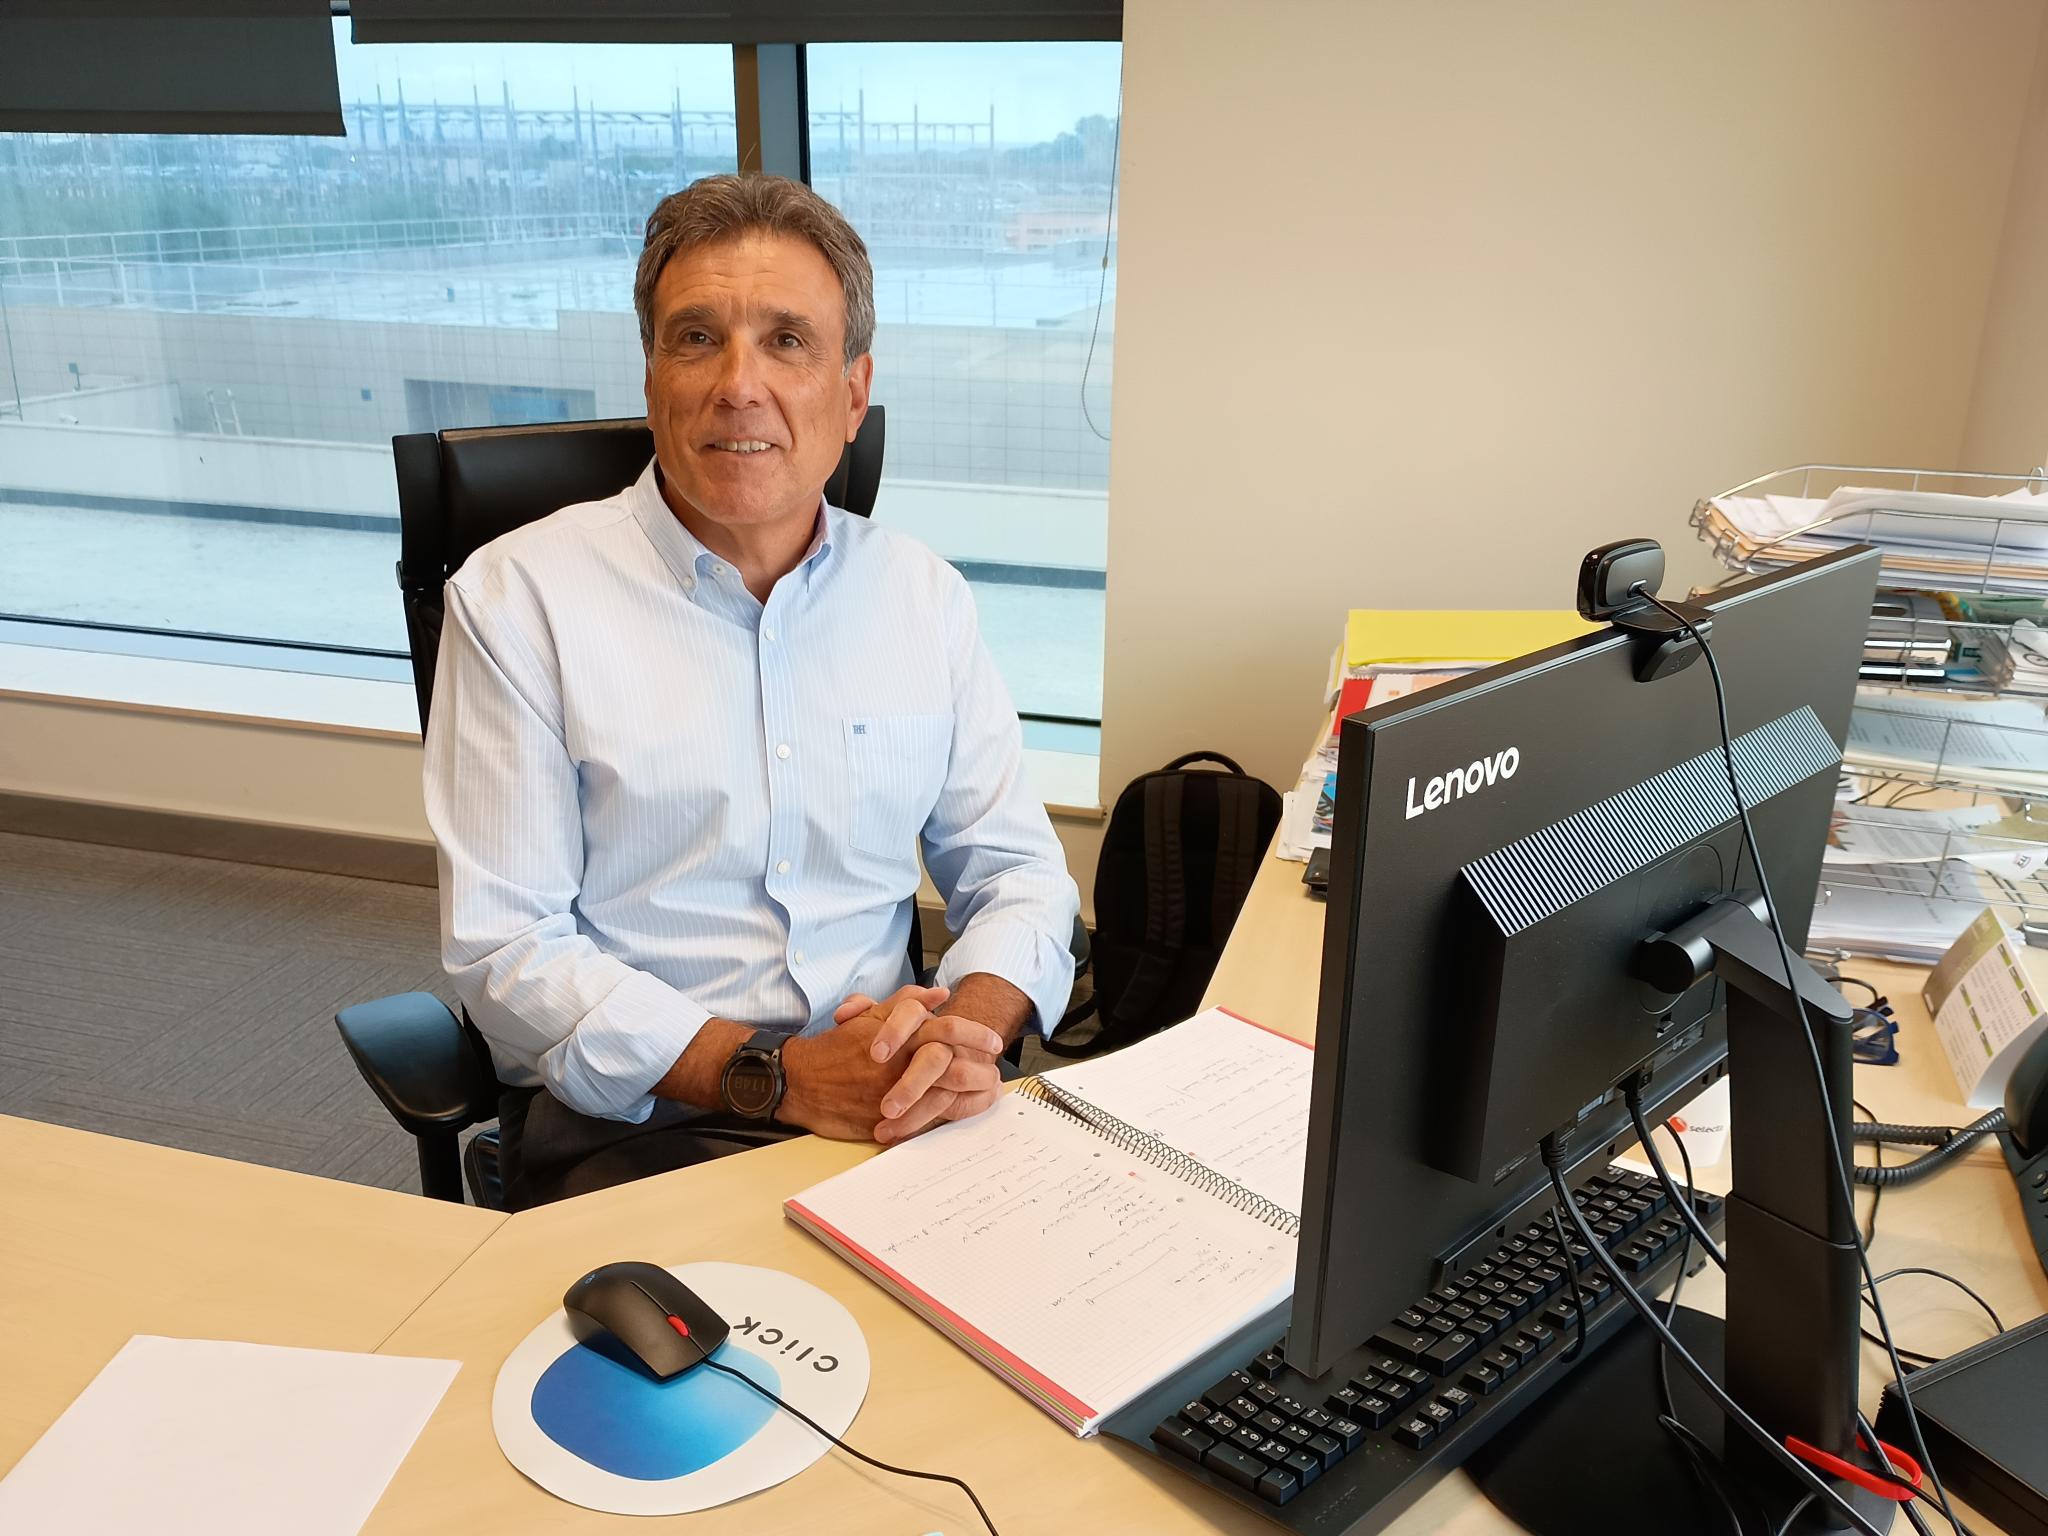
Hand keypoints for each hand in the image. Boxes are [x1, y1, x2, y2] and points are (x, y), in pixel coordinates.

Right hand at [779, 985, 1002, 1141]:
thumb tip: (940, 994)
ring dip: (969, 1095)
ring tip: (985, 1095)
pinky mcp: (884, 1118)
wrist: (801, 1081)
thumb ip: (906, 1003)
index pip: (947, 1029)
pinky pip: (922, 1121)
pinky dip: (943, 1117)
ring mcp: (892, 1092)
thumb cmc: (838, 1046)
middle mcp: (900, 1063)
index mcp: (900, 1036)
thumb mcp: (871, 1016)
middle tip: (995, 1073)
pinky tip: (958, 1113)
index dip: (975, 1034)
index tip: (994, 1042)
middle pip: (952, 1064)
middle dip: (980, 1069)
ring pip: (942, 1094)